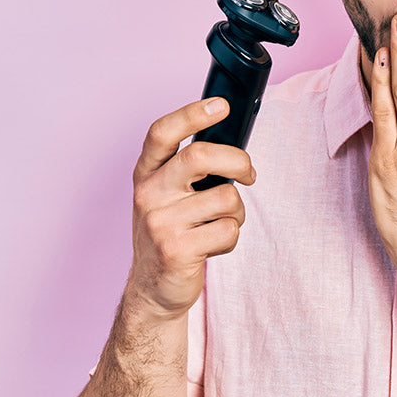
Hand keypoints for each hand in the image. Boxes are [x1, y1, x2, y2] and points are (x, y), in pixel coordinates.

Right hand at [125, 97, 255, 320]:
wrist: (152, 290)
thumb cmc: (171, 233)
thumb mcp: (169, 196)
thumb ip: (190, 170)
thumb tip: (233, 144)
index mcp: (146, 174)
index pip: (162, 132)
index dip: (192, 114)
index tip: (221, 105)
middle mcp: (148, 194)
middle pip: (200, 156)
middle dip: (237, 161)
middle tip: (249, 174)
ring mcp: (159, 223)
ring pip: (225, 198)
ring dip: (237, 212)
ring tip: (220, 224)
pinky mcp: (176, 250)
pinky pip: (228, 230)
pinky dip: (232, 237)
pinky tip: (213, 245)